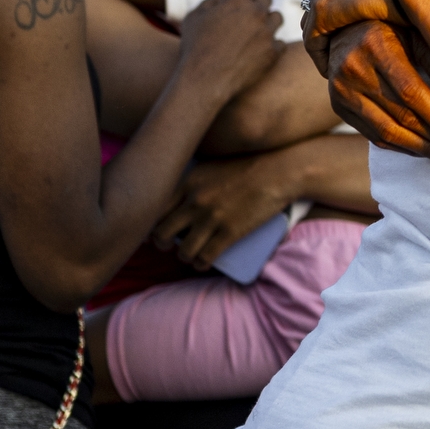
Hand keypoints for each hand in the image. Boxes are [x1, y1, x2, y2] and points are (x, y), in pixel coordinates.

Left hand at [152, 152, 293, 267]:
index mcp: (188, 183)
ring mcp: (212, 219)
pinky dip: (201, 264)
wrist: (280, 171)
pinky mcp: (230, 232)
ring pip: (183, 250)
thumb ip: (192, 181)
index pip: (155, 210)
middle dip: (162, 243)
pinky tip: (202, 263)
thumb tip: (178, 199)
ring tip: (189, 255)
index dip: (150, 223)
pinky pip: (206, 257)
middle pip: (162, 233)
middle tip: (167, 245)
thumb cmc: (249, 164)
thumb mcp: (212, 166)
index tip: (153, 230)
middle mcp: (195, 202)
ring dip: (183, 256)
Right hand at [176, 0, 281, 100]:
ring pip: (276, 17)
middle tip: (243, 15)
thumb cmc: (195, 47)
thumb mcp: (194, 17)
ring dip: (266, 21)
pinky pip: (279, 42)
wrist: (205, 79)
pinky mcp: (274, 52)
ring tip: (254, 30)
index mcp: (238, 1)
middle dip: (254, 4)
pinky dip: (270, 44)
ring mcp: (268, 33)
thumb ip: (209, 2)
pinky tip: (258, 48)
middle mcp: (257, 14)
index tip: (230, 0)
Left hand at [302, 0, 429, 76]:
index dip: (352, 0)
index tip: (360, 21)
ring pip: (319, 17)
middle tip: (344, 45)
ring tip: (337, 63)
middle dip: (335, 19)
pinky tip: (331, 72)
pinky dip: (321, 55)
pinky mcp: (324, 8)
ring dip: (328, 39)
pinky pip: (314, 37)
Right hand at [325, 20, 429, 168]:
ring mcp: (341, 91)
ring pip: (386, 132)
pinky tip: (425, 152)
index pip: (411, 92)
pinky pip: (373, 136)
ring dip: (422, 150)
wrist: (345, 29)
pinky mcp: (339, 107)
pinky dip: (402, 147)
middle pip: (401, 116)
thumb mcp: (417, 33)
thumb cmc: (394, 28)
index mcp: (376, 46)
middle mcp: (354, 70)